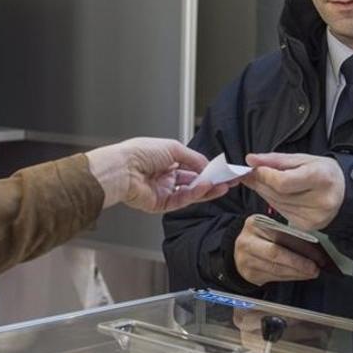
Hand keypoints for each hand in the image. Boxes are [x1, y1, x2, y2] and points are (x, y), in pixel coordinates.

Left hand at [85, 138, 231, 212]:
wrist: (122, 168)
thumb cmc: (141, 153)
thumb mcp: (173, 148)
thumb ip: (194, 158)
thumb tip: (208, 166)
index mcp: (165, 160)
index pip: (191, 166)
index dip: (207, 169)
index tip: (223, 170)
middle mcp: (164, 176)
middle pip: (192, 181)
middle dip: (211, 182)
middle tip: (229, 182)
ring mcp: (162, 191)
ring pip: (189, 193)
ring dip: (206, 190)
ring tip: (223, 186)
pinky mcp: (159, 204)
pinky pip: (180, 200)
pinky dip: (194, 195)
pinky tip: (206, 188)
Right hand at [234, 214, 319, 286]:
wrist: (242, 250)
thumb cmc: (262, 237)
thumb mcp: (269, 227)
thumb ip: (285, 231)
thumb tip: (313, 242)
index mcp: (254, 224)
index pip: (279, 235)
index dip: (300, 245)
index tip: (316, 253)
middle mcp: (246, 241)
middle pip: (275, 254)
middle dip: (298, 263)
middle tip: (314, 268)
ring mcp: (246, 260)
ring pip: (276, 269)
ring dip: (297, 272)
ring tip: (311, 272)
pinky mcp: (250, 274)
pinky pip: (274, 278)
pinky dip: (290, 277)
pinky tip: (300, 275)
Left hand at [240, 153, 344, 230]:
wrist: (345, 193)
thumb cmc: (323, 172)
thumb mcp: (303, 159)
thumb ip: (275, 159)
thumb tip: (250, 160)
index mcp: (321, 178)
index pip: (283, 182)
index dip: (265, 176)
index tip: (255, 169)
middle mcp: (321, 201)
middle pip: (278, 194)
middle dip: (260, 183)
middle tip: (251, 173)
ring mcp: (315, 217)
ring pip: (276, 204)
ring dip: (265, 192)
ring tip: (264, 181)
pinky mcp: (308, 227)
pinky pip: (281, 212)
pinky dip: (274, 202)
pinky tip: (277, 194)